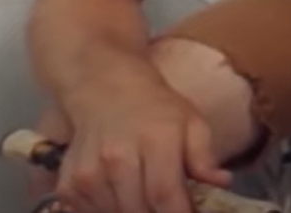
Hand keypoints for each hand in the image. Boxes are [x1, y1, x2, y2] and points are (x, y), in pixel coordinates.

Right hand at [52, 73, 232, 212]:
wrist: (104, 90)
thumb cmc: (156, 108)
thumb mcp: (191, 122)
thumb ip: (204, 156)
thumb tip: (222, 183)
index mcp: (154, 142)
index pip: (164, 194)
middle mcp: (116, 159)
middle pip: (139, 210)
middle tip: (169, 207)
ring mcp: (88, 173)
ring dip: (134, 212)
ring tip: (147, 199)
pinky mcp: (68, 184)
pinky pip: (89, 212)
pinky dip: (108, 211)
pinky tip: (121, 197)